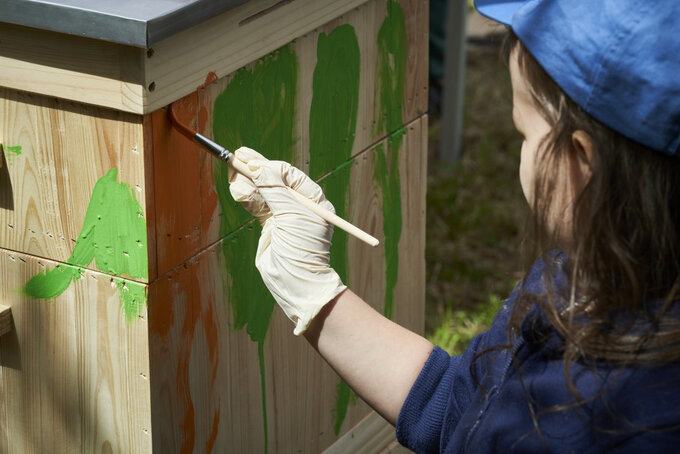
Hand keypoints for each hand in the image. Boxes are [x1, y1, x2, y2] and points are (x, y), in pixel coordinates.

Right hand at [228, 147, 346, 334]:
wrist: (296, 282)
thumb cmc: (302, 248)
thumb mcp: (291, 214)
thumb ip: (274, 190)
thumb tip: (258, 167)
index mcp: (313, 200)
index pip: (289, 175)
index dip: (270, 166)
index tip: (251, 160)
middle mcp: (298, 206)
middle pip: (274, 181)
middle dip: (256, 171)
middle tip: (237, 157)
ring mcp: (283, 216)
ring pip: (263, 193)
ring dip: (249, 183)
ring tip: (234, 174)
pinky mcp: (270, 226)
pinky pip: (257, 206)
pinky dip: (247, 198)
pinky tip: (238, 190)